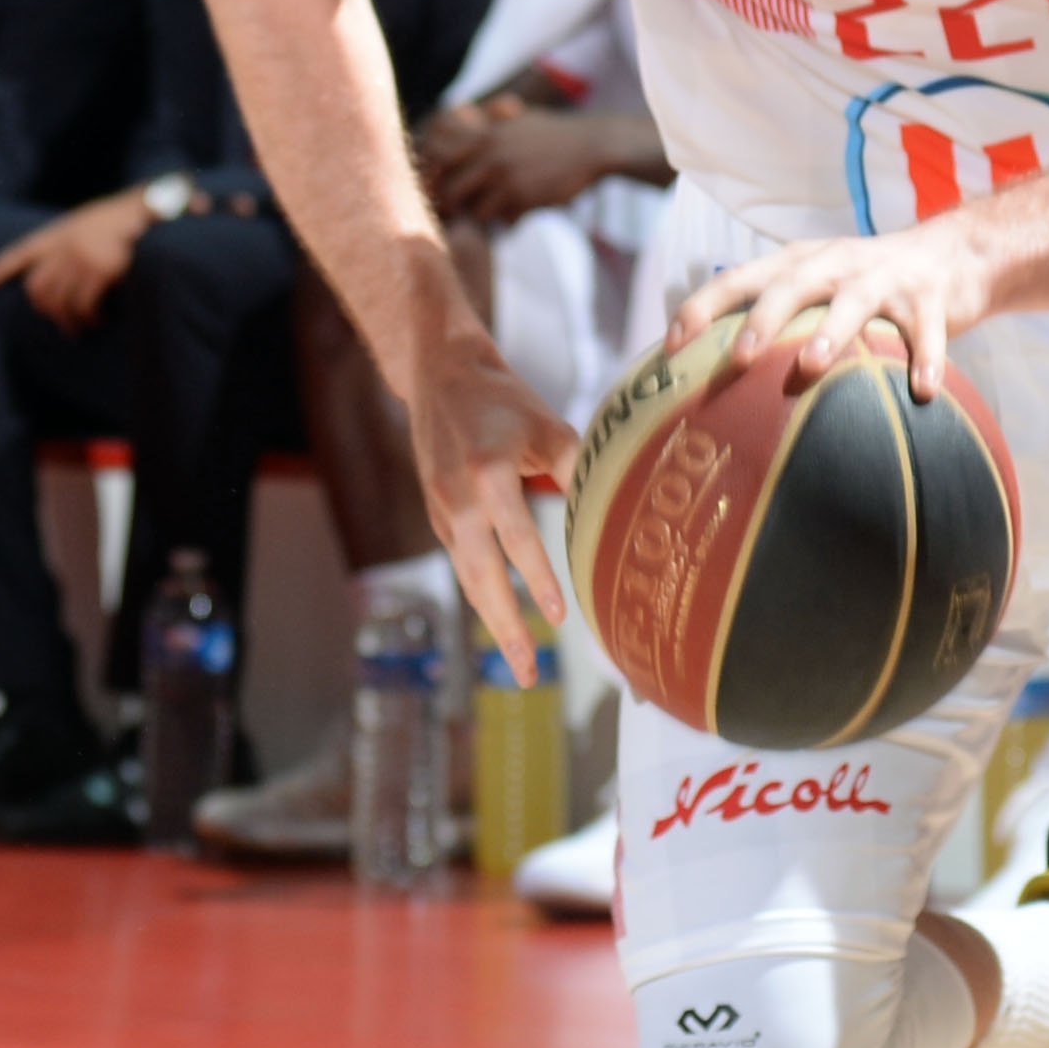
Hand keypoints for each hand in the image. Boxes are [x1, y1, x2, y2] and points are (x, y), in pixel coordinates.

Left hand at [0, 191, 151, 330]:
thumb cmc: (120, 219)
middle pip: (37, 288)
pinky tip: (98, 320)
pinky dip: (90, 318)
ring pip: (60, 302)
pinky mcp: (101, 271)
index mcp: (58, 232)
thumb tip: (63, 272)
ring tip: (81, 328)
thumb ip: (70, 242)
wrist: (147, 210)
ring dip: (69, 321)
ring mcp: (81, 258)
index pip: (20, 253)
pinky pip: (85, 305)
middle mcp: (64, 245)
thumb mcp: (87, 222)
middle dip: (46, 310)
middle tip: (61, 323)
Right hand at [396, 300, 576, 685]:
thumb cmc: (500, 398)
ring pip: (468, 578)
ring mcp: (441, 510)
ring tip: (521, 662)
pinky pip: (463, 563)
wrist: (440, 375)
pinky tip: (502, 617)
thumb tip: (611, 512)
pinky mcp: (437, 515)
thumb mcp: (546, 424)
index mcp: (486, 476)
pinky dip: (482, 594)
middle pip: (481, 577)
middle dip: (506, 629)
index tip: (558, 616)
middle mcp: (457, 500)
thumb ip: (576, 468)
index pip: (515, 539)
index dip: (537, 579)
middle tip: (529, 672)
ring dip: (493, 622)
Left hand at [419, 97, 629, 222]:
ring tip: (492, 217)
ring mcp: (506, 176)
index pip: (441, 159)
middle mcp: (490, 153)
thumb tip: (463, 112)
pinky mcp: (524, 196)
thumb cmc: (554, 134)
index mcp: (485, 134)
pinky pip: (500, 219)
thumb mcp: (519, 118)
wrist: (592, 146)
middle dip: (454, 206)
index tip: (444, 191)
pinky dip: (505, 223)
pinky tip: (515, 219)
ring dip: (481, 217)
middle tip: (465, 214)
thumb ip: (490, 120)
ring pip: (473, 209)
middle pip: (451, 189)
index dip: (437, 179)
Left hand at [667, 215, 996, 401]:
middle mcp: (836, 263)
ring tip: (811, 366)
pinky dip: (927, 360)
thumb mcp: (817, 284)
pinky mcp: (931, 299)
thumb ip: (776, 317)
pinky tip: (924, 392)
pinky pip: (927, 332)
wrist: (952, 254)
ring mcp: (884, 279)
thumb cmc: (864, 284)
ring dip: (831, 333)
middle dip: (760, 321)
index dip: (702, 307)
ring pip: (854, 303)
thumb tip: (715, 380)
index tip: (671, 345)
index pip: (739, 278)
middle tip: (736, 359)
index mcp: (799, 262)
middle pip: (791, 286)